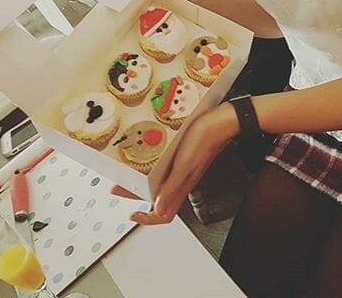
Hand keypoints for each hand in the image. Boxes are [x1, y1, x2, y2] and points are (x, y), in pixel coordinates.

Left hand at [112, 103, 238, 224]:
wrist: (219, 122)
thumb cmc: (205, 140)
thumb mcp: (185, 164)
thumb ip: (172, 188)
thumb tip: (158, 209)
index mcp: (183, 186)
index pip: (164, 215)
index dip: (148, 219)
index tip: (133, 214)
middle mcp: (183, 181)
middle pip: (159, 199)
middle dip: (138, 196)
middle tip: (122, 189)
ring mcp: (184, 170)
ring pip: (161, 185)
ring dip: (144, 184)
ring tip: (130, 176)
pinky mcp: (184, 159)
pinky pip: (165, 172)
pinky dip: (153, 170)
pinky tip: (148, 161)